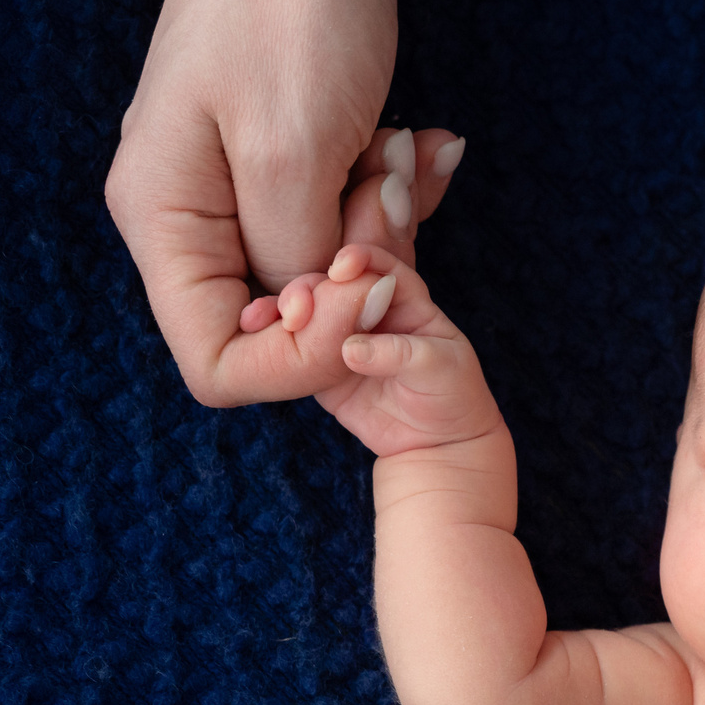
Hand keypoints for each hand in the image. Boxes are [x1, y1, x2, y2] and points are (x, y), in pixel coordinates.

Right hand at [103, 0, 467, 406]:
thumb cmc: (289, 4)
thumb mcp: (294, 152)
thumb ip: (297, 260)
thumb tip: (309, 323)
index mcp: (163, 222)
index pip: (216, 364)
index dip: (302, 358)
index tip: (363, 287)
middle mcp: (190, 215)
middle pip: (279, 324)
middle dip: (357, 283)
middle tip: (392, 199)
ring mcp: (240, 186)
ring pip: (326, 272)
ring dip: (386, 231)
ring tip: (406, 153)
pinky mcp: (292, 158)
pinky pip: (348, 217)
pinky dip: (395, 196)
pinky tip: (429, 144)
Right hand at [267, 243, 501, 458]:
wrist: (438, 444)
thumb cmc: (453, 397)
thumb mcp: (441, 369)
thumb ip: (399, 353)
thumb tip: (349, 349)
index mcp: (407, 301)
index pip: (381, 269)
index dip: (361, 260)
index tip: (342, 266)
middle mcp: (369, 312)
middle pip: (334, 285)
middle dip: (311, 287)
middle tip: (297, 308)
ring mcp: (342, 338)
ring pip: (308, 311)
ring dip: (283, 308)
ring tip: (261, 317)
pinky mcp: (321, 367)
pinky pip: (294, 347)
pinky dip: (270, 336)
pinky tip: (252, 331)